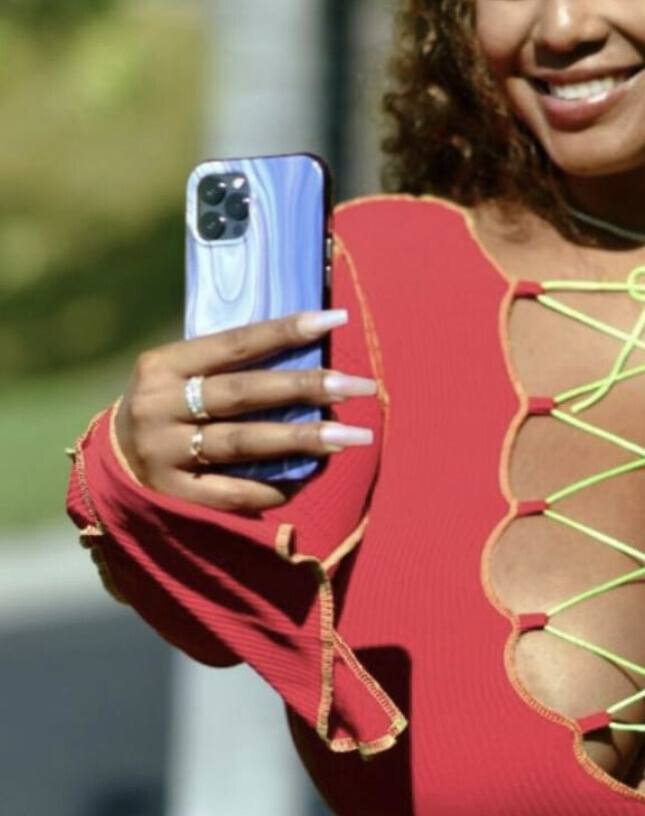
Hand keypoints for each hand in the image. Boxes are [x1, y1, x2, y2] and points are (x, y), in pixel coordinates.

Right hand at [114, 309, 376, 513]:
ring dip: (302, 439)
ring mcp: (164, 453)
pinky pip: (235, 492)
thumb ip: (226, 366)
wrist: (113, 466)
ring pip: (243, 443)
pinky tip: (310, 477)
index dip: (285, 331)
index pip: (233, 343)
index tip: (334, 320)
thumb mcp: (178, 376)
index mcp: (163, 365)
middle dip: (306, 387)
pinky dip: (275, 485)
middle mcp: (159, 407)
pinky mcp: (174, 495)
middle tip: (359, 386)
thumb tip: (307, 351)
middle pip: (244, 394)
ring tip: (351, 436)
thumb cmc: (166, 409)